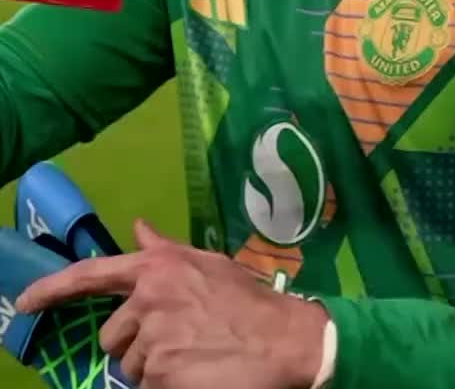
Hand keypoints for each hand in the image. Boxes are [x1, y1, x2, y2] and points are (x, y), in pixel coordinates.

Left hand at [16, 219, 327, 388]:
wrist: (283, 338)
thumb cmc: (246, 298)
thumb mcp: (205, 264)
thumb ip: (164, 251)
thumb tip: (137, 228)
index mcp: (156, 268)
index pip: (91, 274)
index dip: (51, 289)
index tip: (24, 303)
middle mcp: (148, 300)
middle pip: (112, 337)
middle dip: (135, 344)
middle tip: (176, 341)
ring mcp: (154, 339)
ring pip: (130, 368)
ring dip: (153, 368)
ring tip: (192, 356)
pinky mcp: (163, 376)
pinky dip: (168, 386)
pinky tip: (197, 373)